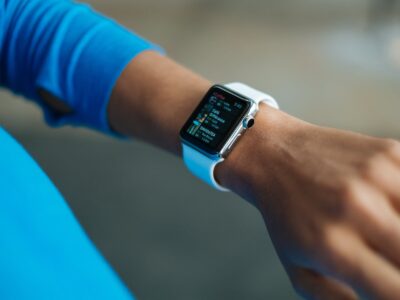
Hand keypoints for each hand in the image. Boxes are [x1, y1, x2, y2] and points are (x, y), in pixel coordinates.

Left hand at [218, 105, 399, 299]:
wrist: (272, 156)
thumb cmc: (285, 215)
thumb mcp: (298, 268)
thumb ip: (334, 299)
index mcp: (334, 247)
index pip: (395, 292)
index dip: (395, 293)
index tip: (388, 285)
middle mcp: (356, 210)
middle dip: (399, 262)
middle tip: (382, 254)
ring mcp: (376, 177)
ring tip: (384, 232)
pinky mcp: (388, 153)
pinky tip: (387, 207)